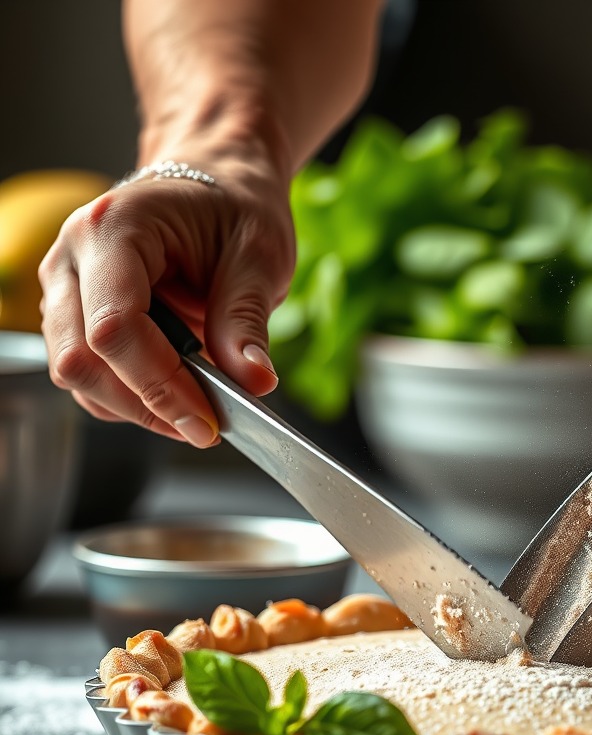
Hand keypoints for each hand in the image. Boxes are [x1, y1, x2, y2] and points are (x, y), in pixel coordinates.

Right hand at [39, 156, 294, 445]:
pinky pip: (89, 374)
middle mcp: (71, 257)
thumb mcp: (259, 255)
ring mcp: (65, 288)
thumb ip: (247, 319)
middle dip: (146, 405)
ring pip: (77, 375)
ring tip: (198, 409)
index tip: (206, 421)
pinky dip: (130, 397)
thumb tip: (254, 382)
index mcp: (113, 229)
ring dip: (137, 407)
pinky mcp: (74, 315)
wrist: (214, 182)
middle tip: (206, 427)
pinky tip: (176, 393)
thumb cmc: (234, 207)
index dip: (159, 386)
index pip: (114, 328)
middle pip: (82, 360)